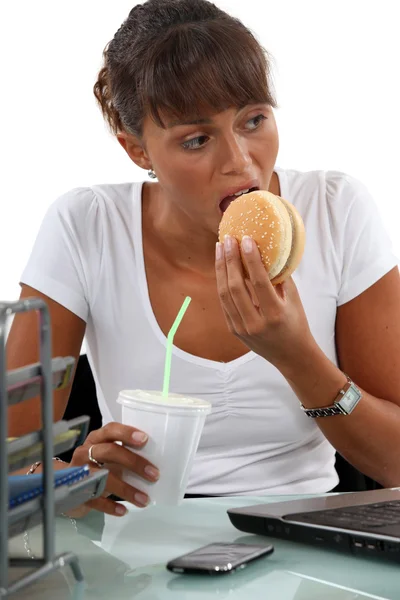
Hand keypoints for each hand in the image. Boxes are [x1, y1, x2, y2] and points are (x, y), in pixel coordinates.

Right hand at [67, 422, 158, 517]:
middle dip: (134, 462)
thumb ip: (123, 453)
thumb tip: (153, 462)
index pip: (111, 430)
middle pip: (110, 452)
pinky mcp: (76, 492)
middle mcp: (86, 452)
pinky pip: (95, 500)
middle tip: (154, 474)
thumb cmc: (95, 465)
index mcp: (96, 439)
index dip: (127, 433)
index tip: (145, 439)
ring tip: (144, 499)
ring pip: (104, 478)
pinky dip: (110, 506)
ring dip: (126, 489)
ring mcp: (79, 472)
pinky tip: (123, 510)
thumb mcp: (106, 455)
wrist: (66, 484)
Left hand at [215, 235, 314, 369]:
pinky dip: (222, 283)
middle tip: (229, 239)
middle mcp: (255, 323)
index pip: (259, 282)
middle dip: (230, 260)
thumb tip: (268, 251)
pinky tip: (222, 267)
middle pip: (235, 287)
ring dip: (221, 268)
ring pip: (224, 294)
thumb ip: (280, 278)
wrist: (291, 356)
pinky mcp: (233, 330)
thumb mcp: (294, 300)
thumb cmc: (296, 324)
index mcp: (275, 314)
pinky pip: (224, 303)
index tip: (246, 240)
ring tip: (221, 248)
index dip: (251, 259)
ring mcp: (242, 328)